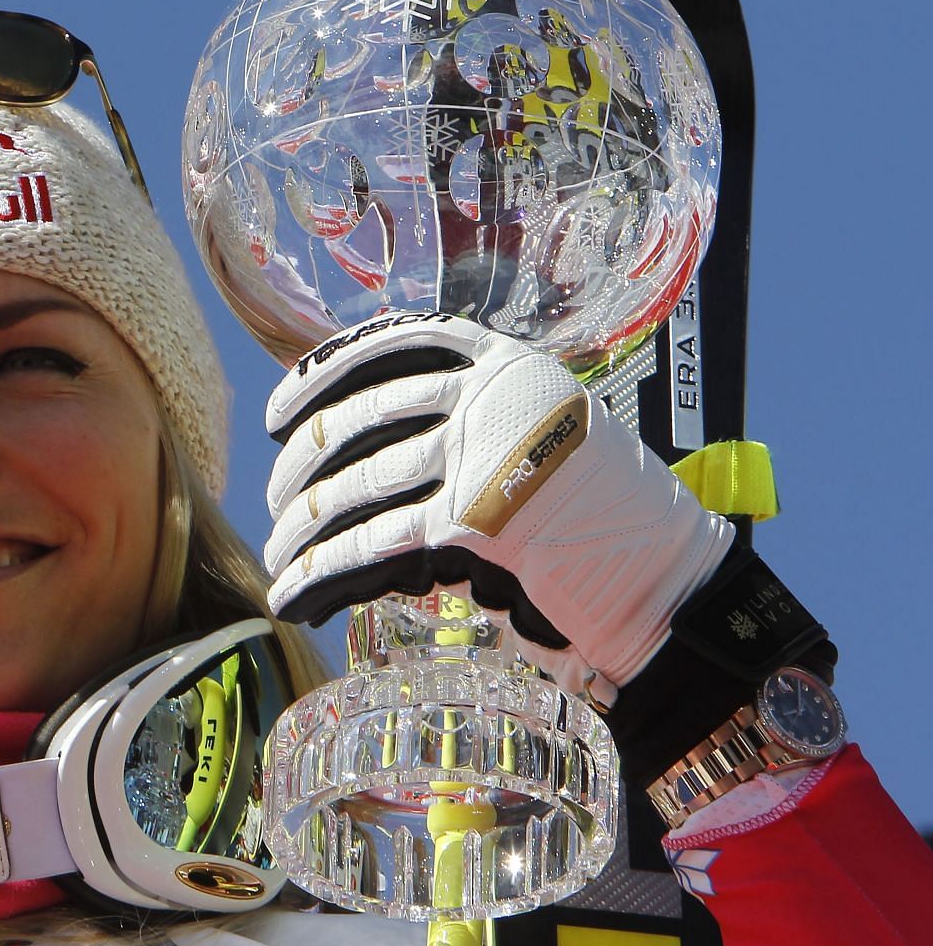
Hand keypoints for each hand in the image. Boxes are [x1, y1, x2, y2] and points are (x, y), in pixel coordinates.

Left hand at [264, 314, 732, 698]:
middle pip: (357, 423)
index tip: (280, 408)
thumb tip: (357, 456)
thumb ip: (462, 427)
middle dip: (301, 469)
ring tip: (280, 560)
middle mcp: (489, 398)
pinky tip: (293, 599)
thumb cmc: (599, 522)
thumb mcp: (533, 440)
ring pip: (354, 490)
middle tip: (276, 502)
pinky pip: (369, 548)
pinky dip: (319, 577)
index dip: (322, 376)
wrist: (669, 583)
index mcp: (505, 365)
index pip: (392, 345)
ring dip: (301, 532)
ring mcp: (480, 457)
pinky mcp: (470, 524)